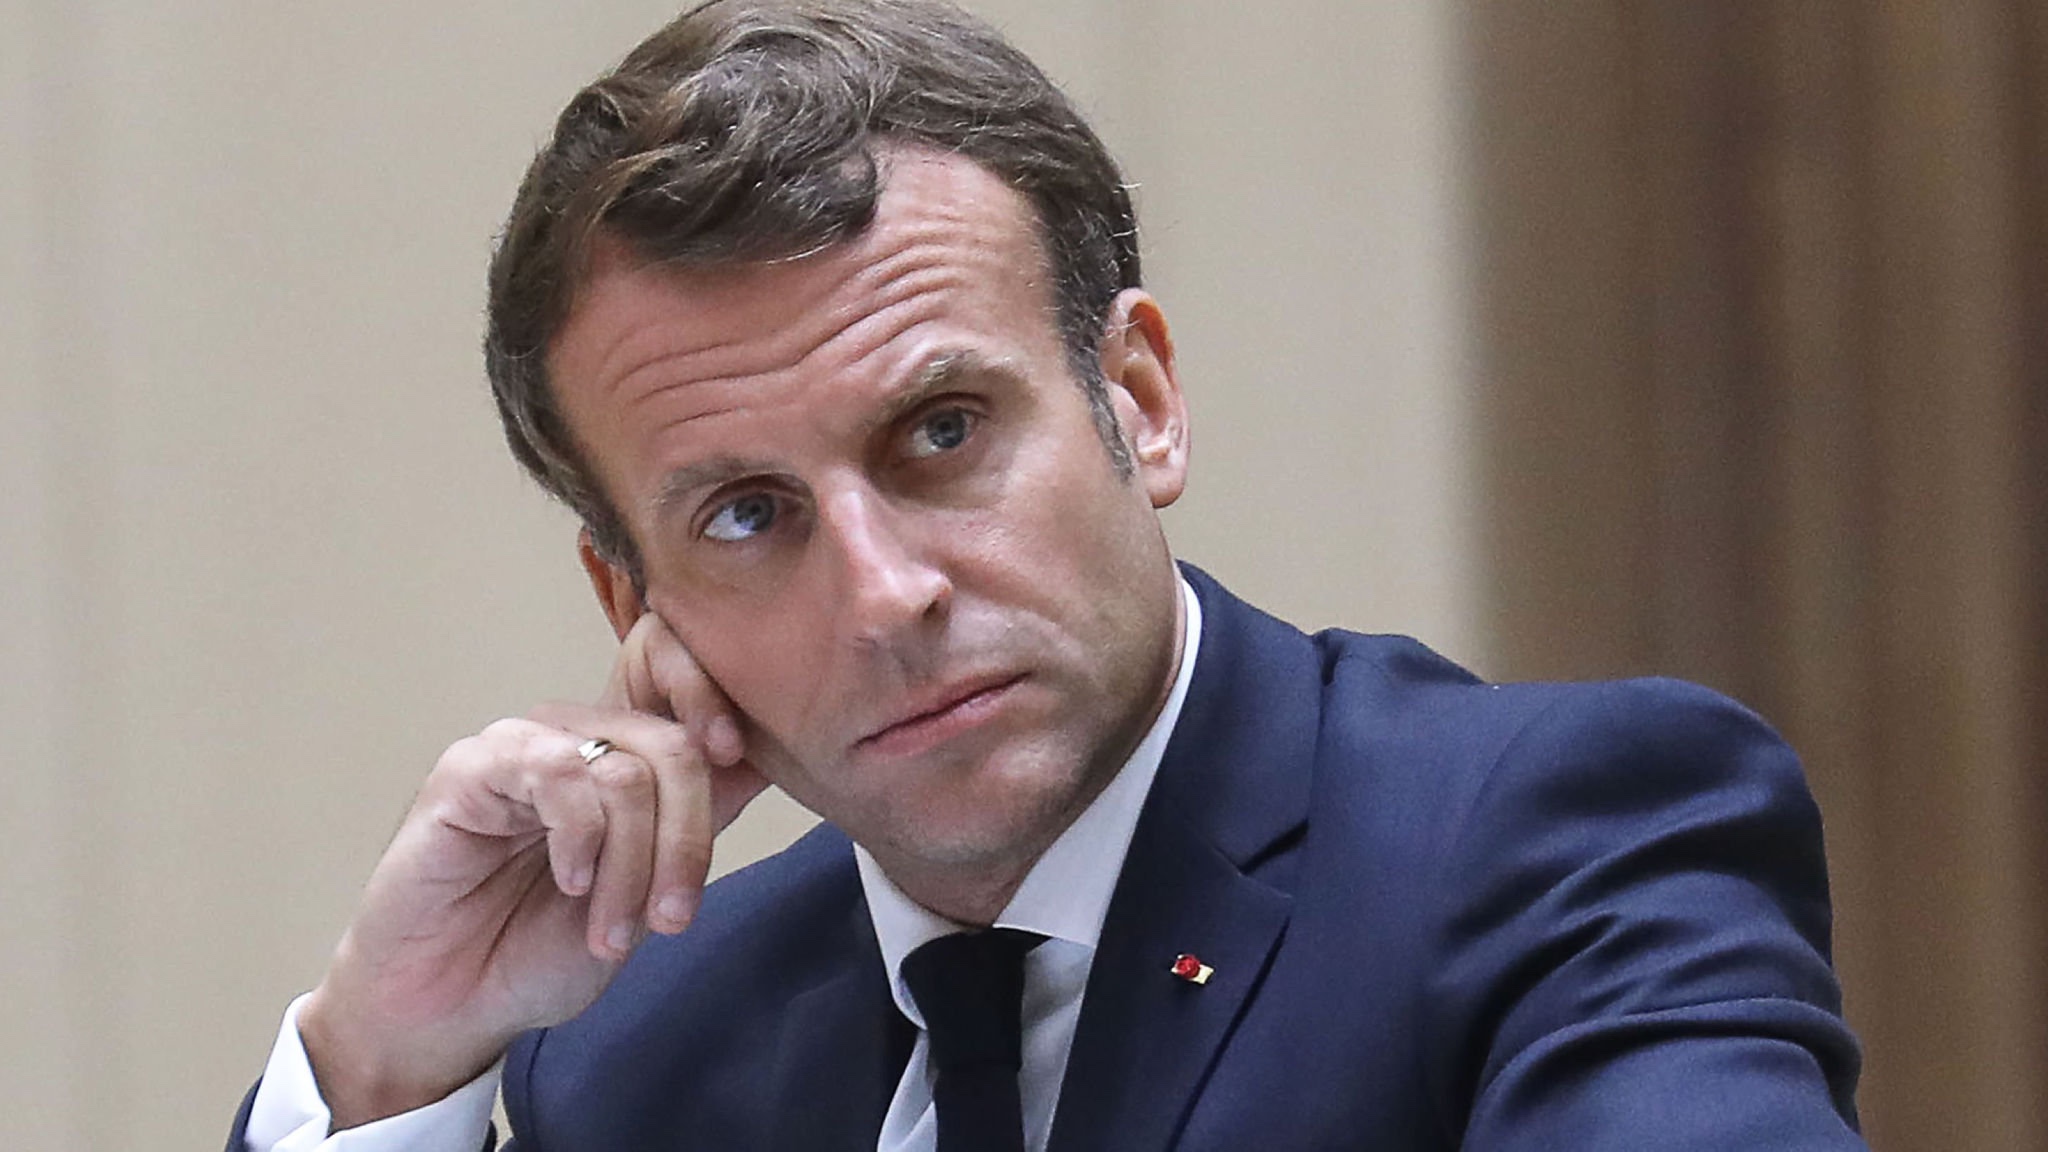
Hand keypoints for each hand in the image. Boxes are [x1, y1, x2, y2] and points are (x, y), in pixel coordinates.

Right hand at [298, 612, 769, 1128]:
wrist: (454, 1006)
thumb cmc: (539, 948)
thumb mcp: (648, 890)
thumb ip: (695, 822)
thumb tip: (763, 759)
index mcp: (619, 755)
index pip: (675, 679)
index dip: (717, 699)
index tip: (737, 757)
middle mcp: (575, 738)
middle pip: (674, 746)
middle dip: (686, 842)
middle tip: (672, 919)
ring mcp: (523, 747)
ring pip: (625, 771)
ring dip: (633, 865)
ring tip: (609, 930)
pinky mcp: (471, 769)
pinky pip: (558, 774)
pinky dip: (581, 840)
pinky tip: (569, 882)